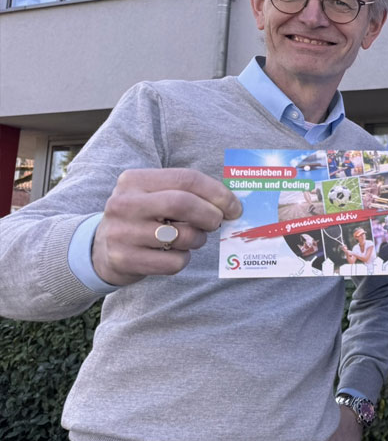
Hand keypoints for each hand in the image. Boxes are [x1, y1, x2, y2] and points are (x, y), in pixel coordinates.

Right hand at [92, 168, 242, 285]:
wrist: (100, 250)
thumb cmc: (144, 219)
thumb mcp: (156, 197)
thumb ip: (188, 194)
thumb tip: (232, 205)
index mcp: (134, 180)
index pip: (187, 179)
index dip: (218, 193)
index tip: (235, 207)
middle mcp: (123, 203)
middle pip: (183, 203)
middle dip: (210, 215)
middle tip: (217, 223)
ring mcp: (121, 232)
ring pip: (181, 236)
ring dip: (197, 239)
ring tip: (190, 239)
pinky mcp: (124, 260)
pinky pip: (173, 262)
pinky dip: (182, 259)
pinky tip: (171, 254)